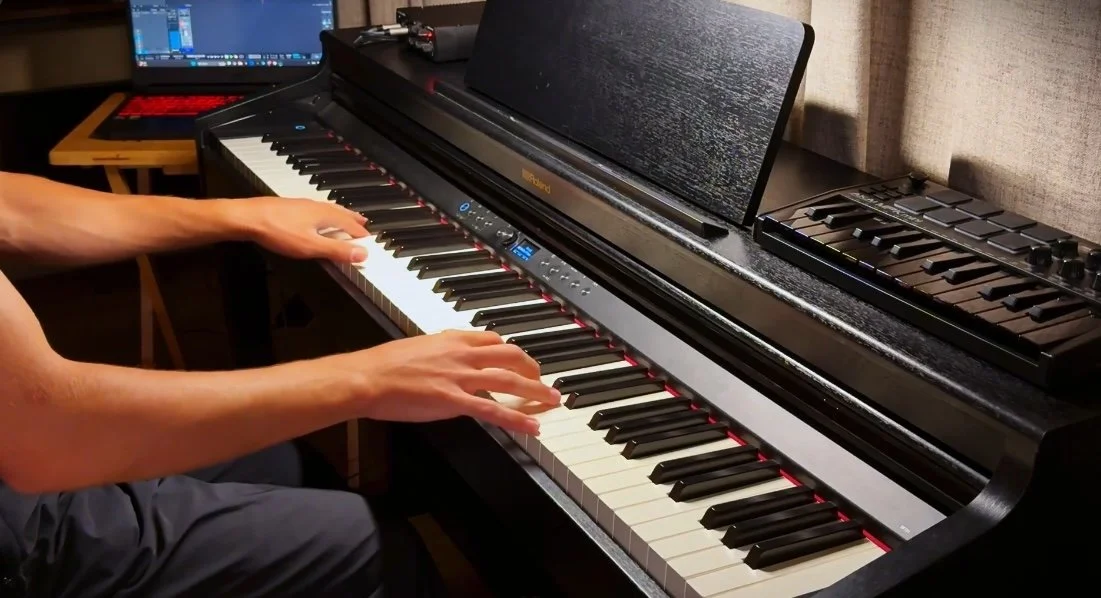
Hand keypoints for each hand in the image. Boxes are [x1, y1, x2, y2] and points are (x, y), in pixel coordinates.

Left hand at [231, 196, 369, 262]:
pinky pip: (315, 209)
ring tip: (344, 217)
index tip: (369, 239)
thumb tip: (363, 254)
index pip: (350, 224)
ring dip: (339, 215)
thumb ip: (337, 251)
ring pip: (327, 209)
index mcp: (325, 215)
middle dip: (353, 219)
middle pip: (340, 212)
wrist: (248, 217)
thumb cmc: (279, 231)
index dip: (361, 233)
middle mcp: (316, 206)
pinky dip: (324, 214)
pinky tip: (316, 218)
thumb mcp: (311, 247)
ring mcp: (302, 205)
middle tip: (363, 222)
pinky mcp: (290, 207)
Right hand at [335, 330, 561, 434]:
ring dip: (535, 390)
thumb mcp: (417, 349)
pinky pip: (493, 410)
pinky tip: (531, 426)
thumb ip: (440, 354)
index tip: (519, 359)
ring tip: (552, 400)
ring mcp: (460, 377)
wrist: (367, 377)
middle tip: (543, 380)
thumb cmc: (383, 366)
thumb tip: (448, 364)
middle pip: (510, 355)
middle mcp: (461, 354)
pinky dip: (517, 418)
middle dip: (532, 368)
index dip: (511, 351)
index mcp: (452, 339)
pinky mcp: (454, 400)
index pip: (493, 339)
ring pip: (509, 380)